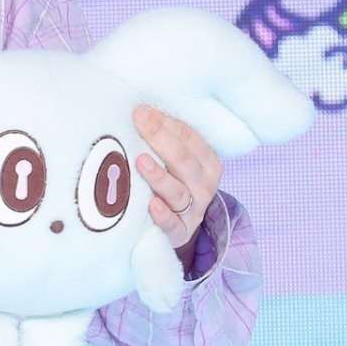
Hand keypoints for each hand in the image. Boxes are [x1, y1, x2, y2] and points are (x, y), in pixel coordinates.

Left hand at [133, 104, 221, 266]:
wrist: (177, 228)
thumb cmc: (171, 186)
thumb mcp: (176, 164)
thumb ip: (165, 143)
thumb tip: (139, 113)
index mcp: (207, 164)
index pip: (190, 139)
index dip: (166, 124)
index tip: (141, 112)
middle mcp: (204, 187)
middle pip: (184, 162)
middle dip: (160, 139)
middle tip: (139, 123)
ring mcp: (193, 211)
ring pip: (178, 192)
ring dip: (159, 176)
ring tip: (140, 160)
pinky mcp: (179, 233)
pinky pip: (172, 225)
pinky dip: (162, 215)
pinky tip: (151, 204)